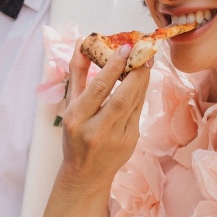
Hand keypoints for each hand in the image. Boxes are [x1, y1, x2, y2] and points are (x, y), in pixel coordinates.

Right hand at [60, 45, 149, 193]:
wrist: (85, 175)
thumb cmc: (75, 135)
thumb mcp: (70, 105)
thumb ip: (77, 73)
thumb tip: (83, 41)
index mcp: (76, 119)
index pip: (99, 89)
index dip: (114, 67)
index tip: (125, 47)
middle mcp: (96, 130)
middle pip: (122, 97)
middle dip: (136, 72)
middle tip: (144, 51)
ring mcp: (116, 138)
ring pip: (134, 103)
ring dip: (142, 80)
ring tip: (146, 61)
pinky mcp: (130, 142)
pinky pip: (138, 111)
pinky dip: (141, 93)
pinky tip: (141, 80)